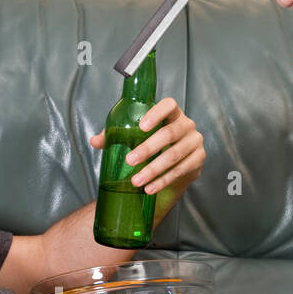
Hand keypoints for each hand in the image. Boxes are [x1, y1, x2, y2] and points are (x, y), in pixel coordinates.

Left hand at [88, 97, 204, 198]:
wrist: (172, 168)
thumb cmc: (152, 146)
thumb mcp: (134, 138)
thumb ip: (115, 136)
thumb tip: (95, 141)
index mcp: (172, 113)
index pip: (169, 105)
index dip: (156, 114)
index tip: (141, 127)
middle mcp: (187, 125)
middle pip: (168, 134)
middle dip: (148, 148)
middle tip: (129, 161)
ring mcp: (195, 142)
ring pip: (174, 155)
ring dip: (153, 170)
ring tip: (136, 181)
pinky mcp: (197, 160)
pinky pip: (180, 171)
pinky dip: (162, 181)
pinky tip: (150, 188)